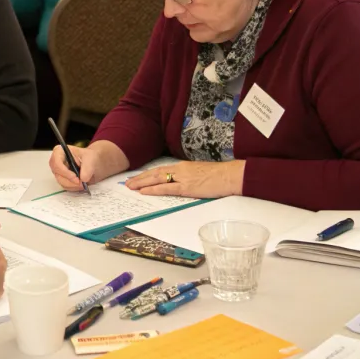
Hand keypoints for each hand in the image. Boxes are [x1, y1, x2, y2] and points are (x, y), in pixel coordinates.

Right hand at [49, 145, 105, 190]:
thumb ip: (87, 167)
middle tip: (81, 183)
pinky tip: (81, 184)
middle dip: (70, 180)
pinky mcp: (62, 179)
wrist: (94, 164)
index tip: (75, 177)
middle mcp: (56, 162)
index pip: (56, 162)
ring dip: (73, 185)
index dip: (64, 171)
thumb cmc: (90, 157)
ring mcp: (59, 172)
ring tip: (83, 183)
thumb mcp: (91, 158)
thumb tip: (83, 178)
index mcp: (60, 151)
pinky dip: (74, 187)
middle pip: (57, 174)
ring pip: (61, 182)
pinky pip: (65, 186)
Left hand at [125, 160, 244, 197]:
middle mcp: (180, 170)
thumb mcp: (200, 174)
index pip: (161, 169)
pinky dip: (154, 189)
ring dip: (142, 183)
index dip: (148, 174)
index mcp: (183, 167)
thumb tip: (181, 183)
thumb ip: (189, 177)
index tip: (137, 178)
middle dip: (140, 178)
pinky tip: (144, 191)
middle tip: (127, 183)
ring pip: (157, 179)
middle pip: (155, 173)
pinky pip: (167, 188)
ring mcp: (183, 178)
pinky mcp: (187, 187)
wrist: (231, 175)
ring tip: (131, 187)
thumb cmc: (219, 176)